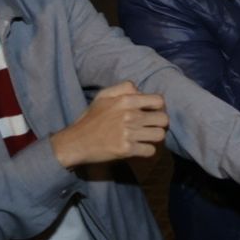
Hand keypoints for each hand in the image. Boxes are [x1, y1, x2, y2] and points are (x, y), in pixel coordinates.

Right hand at [49, 82, 167, 167]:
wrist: (75, 142)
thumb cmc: (91, 119)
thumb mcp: (103, 96)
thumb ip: (124, 88)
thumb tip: (141, 91)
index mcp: (125, 101)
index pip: (159, 101)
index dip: (158, 107)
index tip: (152, 113)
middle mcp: (129, 116)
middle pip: (163, 119)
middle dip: (159, 124)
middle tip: (150, 127)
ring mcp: (128, 133)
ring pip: (159, 135)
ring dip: (154, 137)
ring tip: (145, 137)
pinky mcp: (127, 150)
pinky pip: (150, 150)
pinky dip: (146, 151)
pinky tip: (139, 148)